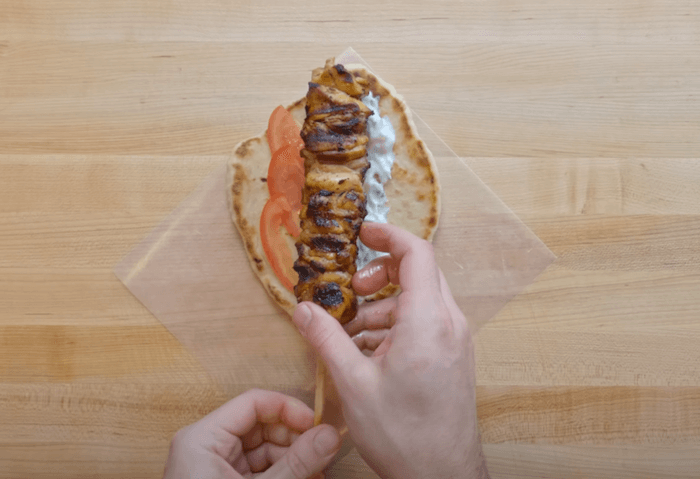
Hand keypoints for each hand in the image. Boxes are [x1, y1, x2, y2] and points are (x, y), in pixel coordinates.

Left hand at [163, 389, 340, 478]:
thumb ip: (296, 464)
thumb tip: (330, 435)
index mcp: (203, 438)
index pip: (254, 402)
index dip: (290, 409)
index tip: (318, 426)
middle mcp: (207, 446)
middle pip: (262, 425)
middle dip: (296, 440)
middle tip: (324, 454)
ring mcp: (215, 466)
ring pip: (265, 449)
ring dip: (294, 460)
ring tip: (319, 474)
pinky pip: (260, 469)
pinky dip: (283, 474)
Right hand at [292, 222, 488, 478]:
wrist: (442, 475)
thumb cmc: (404, 434)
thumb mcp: (353, 384)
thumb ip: (326, 338)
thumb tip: (303, 309)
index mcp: (428, 321)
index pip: (417, 253)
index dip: (388, 235)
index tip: (362, 231)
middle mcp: (449, 323)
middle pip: (418, 273)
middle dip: (379, 276)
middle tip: (350, 293)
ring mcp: (455, 340)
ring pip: (419, 299)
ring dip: (383, 306)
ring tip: (351, 335)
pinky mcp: (453, 356)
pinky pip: (425, 323)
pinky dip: (396, 326)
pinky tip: (370, 352)